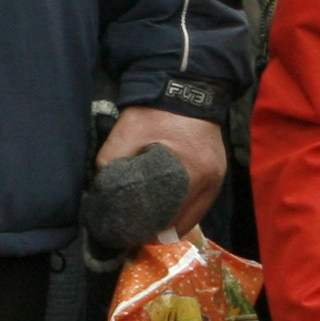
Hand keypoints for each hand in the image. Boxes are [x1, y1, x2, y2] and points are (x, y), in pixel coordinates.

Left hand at [93, 103, 227, 238]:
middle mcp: (209, 180)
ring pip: (193, 217)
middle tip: (135, 233)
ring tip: (149, 228)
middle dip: (158, 231)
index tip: (127, 233)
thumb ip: (110, 163)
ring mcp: (217, 178)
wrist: (184, 87)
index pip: (167, 216)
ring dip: (172, 225)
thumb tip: (101, 191)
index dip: (145, 229)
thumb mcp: (125, 133)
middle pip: (182, 222)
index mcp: (190, 170)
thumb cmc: (154, 111)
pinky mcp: (218, 174)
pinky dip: (183, 213)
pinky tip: (167, 216)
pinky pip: (200, 205)